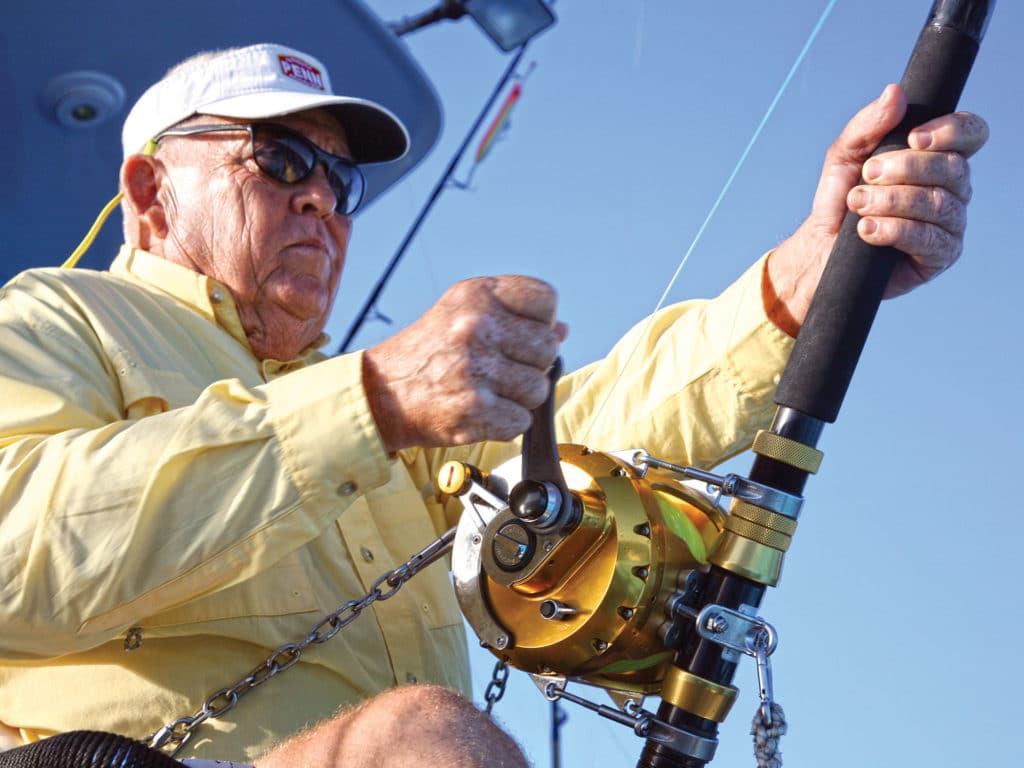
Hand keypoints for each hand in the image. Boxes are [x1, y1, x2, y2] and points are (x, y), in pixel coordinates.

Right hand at [362, 276, 567, 451]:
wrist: (381, 393)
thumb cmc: (426, 353)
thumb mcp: (462, 313)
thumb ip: (513, 316)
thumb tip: (561, 329)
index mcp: (477, 295)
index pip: (545, 299)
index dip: (540, 320)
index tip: (521, 333)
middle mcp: (476, 327)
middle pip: (548, 347)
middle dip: (531, 363)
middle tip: (500, 367)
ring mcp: (476, 368)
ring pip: (538, 388)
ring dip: (519, 396)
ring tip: (488, 390)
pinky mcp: (474, 409)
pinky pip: (521, 420)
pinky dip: (505, 422)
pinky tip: (481, 410)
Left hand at [768, 83, 988, 327]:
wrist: (821, 246)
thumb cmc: (839, 198)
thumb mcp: (845, 154)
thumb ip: (869, 124)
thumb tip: (895, 93)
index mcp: (938, 156)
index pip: (971, 133)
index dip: (951, 132)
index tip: (912, 138)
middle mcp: (952, 187)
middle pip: (953, 168)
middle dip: (904, 169)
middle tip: (866, 175)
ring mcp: (949, 222)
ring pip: (938, 203)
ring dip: (891, 201)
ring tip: (857, 204)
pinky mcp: (940, 254)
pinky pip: (928, 239)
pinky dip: (893, 230)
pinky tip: (866, 230)